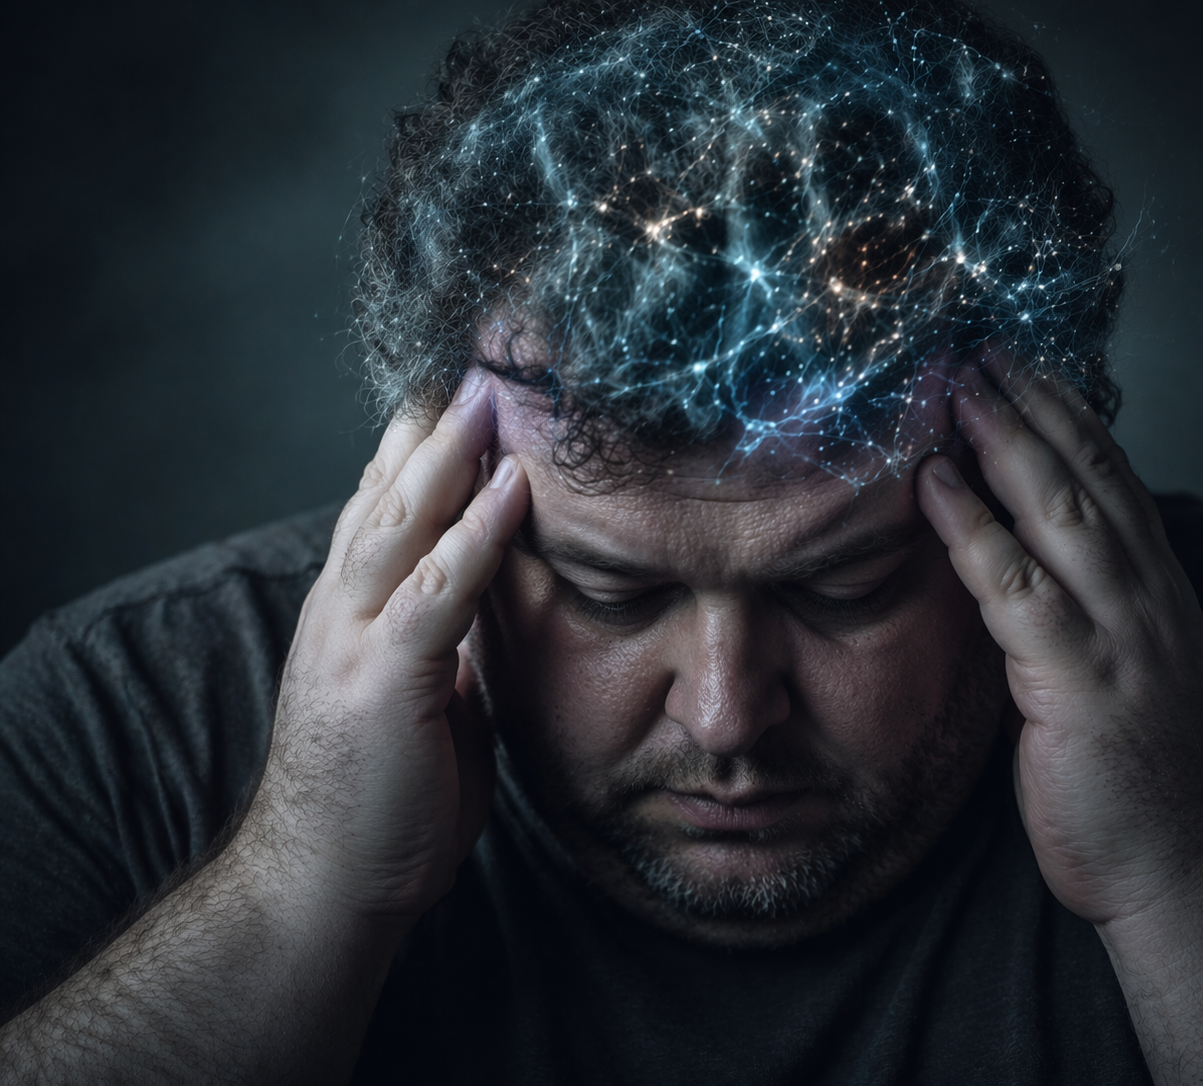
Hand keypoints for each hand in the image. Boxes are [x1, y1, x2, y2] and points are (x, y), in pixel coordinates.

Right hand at [239, 367, 529, 928]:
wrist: (324, 884)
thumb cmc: (381, 799)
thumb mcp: (422, 698)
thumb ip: (445, 645)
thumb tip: (486, 608)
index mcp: (351, 613)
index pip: (382, 509)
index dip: (420, 449)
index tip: (462, 394)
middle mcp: (341, 610)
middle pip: (384, 493)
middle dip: (432, 424)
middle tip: (478, 360)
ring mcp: (354, 639)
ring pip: (400, 521)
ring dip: (450, 452)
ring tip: (494, 391)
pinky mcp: (382, 678)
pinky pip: (437, 588)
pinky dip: (475, 531)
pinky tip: (510, 486)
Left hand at [916, 356, 1202, 925]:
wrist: (1194, 874)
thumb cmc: (1145, 781)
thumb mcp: (1124, 676)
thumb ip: (1083, 615)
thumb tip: (1018, 568)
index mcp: (1156, 593)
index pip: (1113, 478)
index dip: (1065, 414)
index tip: (1019, 363)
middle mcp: (1147, 597)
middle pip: (1089, 473)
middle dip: (1032, 401)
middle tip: (979, 343)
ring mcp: (1120, 635)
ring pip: (1060, 511)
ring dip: (1002, 439)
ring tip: (953, 383)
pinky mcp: (1082, 683)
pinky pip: (1017, 588)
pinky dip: (973, 528)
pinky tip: (933, 482)